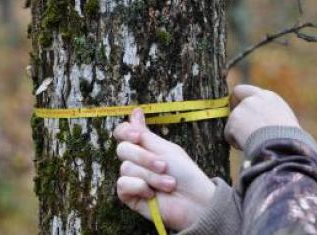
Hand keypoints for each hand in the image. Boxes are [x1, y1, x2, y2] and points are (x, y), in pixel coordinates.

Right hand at [114, 109, 214, 230]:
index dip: (125, 132)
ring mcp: (131, 178)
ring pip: (126, 168)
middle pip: (123, 149)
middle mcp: (135, 161)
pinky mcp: (129, 195)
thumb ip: (145, 133)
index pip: (122, 133)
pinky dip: (140, 187)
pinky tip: (152, 195)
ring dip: (151, 177)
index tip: (138, 136)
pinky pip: (123, 184)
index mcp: (144, 147)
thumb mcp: (166, 149)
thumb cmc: (185, 174)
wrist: (194, 201)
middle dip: (145, 158)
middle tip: (164, 166)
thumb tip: (135, 111)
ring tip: (168, 185)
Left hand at [225, 85, 299, 148]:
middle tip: (238, 125)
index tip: (241, 109)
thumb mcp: (283, 119)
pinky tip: (249, 146)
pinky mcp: (232, 122)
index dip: (241, 100)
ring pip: (233, 121)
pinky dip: (236, 142)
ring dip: (238, 132)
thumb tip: (263, 122)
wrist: (281, 144)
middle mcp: (252, 99)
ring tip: (254, 142)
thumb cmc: (289, 138)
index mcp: (268, 97)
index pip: (246, 91)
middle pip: (234, 99)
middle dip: (233, 110)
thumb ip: (269, 114)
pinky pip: (229, 135)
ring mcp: (241, 109)